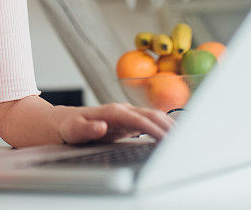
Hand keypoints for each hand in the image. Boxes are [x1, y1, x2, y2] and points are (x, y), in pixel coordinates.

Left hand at [56, 103, 173, 144]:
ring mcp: (127, 114)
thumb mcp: (74, 130)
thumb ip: (87, 128)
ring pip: (153, 116)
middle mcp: (122, 110)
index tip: (166, 139)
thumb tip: (101, 126)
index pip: (139, 119)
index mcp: (112, 111)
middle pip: (151, 114)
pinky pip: (150, 121)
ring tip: (183, 139)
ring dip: (169, 125)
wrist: (67, 122)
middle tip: (182, 141)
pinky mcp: (129, 121)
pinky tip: (172, 135)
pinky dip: (164, 126)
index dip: (154, 129)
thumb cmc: (70, 127)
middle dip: (168, 126)